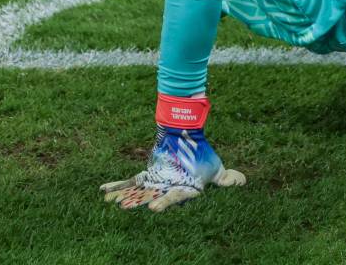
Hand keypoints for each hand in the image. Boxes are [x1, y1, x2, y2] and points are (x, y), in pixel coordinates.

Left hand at [100, 126, 245, 211]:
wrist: (188, 139)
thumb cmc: (202, 157)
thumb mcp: (216, 170)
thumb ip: (227, 179)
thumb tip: (242, 181)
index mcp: (183, 190)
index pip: (174, 198)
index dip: (164, 203)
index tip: (153, 207)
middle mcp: (167, 190)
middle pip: (151, 197)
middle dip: (138, 203)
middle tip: (125, 207)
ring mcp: (154, 184)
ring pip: (137, 193)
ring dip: (125, 196)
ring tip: (112, 203)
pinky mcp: (145, 176)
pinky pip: (129, 183)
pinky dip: (116, 186)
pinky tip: (103, 191)